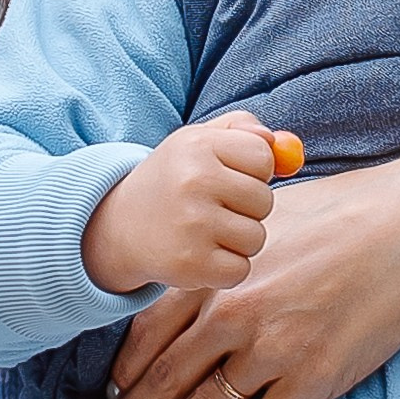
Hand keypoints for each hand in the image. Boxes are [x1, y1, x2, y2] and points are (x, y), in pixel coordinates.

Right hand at [81, 111, 291, 296]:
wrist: (119, 226)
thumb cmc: (173, 179)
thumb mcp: (198, 141)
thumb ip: (241, 129)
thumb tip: (279, 143)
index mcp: (198, 145)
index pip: (263, 157)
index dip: (255, 171)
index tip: (231, 177)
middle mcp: (194, 182)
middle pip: (264, 200)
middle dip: (248, 208)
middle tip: (216, 208)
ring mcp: (192, 225)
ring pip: (255, 238)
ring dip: (238, 240)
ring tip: (206, 231)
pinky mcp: (191, 265)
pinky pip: (239, 270)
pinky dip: (226, 268)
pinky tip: (200, 254)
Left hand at [95, 145, 399, 398]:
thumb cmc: (339, 215)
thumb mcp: (261, 224)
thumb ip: (220, 258)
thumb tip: (187, 284)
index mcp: (216, 274)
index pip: (148, 332)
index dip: (123, 371)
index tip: (108, 396)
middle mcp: (233, 313)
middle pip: (162, 378)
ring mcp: (271, 350)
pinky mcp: (310, 379)